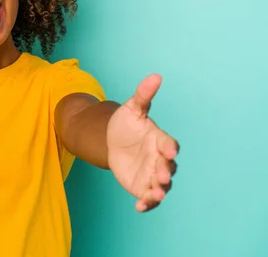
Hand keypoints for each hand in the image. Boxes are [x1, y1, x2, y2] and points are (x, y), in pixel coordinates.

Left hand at [107, 74, 179, 211]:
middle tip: (162, 176)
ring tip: (155, 194)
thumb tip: (155, 75)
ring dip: (159, 190)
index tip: (169, 149)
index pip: (168, 144)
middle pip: (167, 166)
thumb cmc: (126, 123)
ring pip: (161, 185)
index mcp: (159, 139)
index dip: (169, 147)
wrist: (112, 141)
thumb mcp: (132, 108)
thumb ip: (143, 95)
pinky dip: (146, 203)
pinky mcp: (142, 186)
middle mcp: (160, 158)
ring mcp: (152, 174)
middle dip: (166, 171)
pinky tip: (138, 207)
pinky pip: (148, 197)